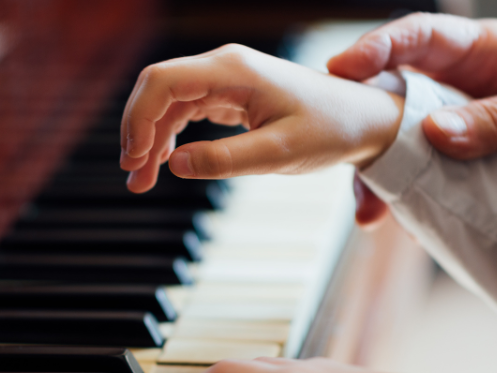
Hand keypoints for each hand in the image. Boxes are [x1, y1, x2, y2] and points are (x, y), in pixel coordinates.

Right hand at [119, 44, 403, 192]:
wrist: (363, 120)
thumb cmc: (331, 130)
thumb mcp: (279, 153)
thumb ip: (226, 160)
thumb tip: (175, 166)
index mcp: (233, 71)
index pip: (162, 81)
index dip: (138, 119)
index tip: (133, 160)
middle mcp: (224, 68)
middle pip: (158, 89)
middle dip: (137, 131)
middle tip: (133, 178)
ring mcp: (226, 81)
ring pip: (169, 102)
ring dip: (150, 138)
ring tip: (142, 180)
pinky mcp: (231, 97)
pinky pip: (187, 111)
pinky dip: (170, 137)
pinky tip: (165, 162)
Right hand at [329, 13, 496, 192]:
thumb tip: (436, 132)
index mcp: (489, 55)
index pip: (421, 39)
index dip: (377, 50)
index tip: (342, 70)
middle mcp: (467, 90)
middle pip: (396, 96)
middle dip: (362, 123)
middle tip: (337, 150)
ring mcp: (464, 133)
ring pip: (402, 146)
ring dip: (380, 175)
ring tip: (369, 208)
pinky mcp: (467, 173)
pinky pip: (425, 182)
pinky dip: (407, 202)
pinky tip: (398, 222)